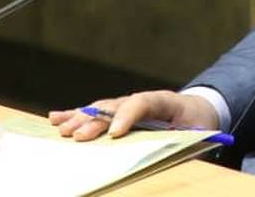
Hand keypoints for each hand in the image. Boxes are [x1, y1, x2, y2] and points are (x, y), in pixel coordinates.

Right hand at [48, 90, 219, 141]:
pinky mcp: (117, 112)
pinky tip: (55, 119)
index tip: (114, 133)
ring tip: (63, 130)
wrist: (199, 110)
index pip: (144, 102)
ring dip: (80, 118)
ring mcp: (127, 104)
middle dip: (96, 121)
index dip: (127, 116)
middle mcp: (142, 100)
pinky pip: (94, 112)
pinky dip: (75, 115)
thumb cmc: (197, 124)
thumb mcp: (197, 134)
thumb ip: (181, 142)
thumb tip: (168, 154)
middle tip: (78, 136)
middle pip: (115, 106)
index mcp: (166, 101)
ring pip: (100, 108)